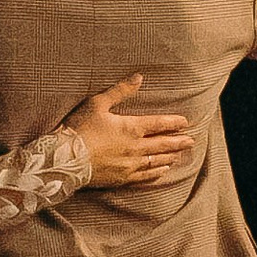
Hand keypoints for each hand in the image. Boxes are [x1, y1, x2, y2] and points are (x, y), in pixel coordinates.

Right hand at [67, 76, 198, 185]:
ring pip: (156, 161)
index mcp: (131, 128)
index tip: (185, 122)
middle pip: (163, 144)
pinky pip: (145, 176)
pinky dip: (156, 172)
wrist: (65, 160)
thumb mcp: (97, 103)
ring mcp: (129, 165)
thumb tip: (139, 77)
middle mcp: (135, 148)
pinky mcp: (121, 179)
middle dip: (178, 142)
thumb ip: (120, 91)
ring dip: (170, 157)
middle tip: (191, 141)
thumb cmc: (79, 129)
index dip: (174, 123)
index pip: (159, 124)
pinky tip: (162, 170)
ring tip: (179, 155)